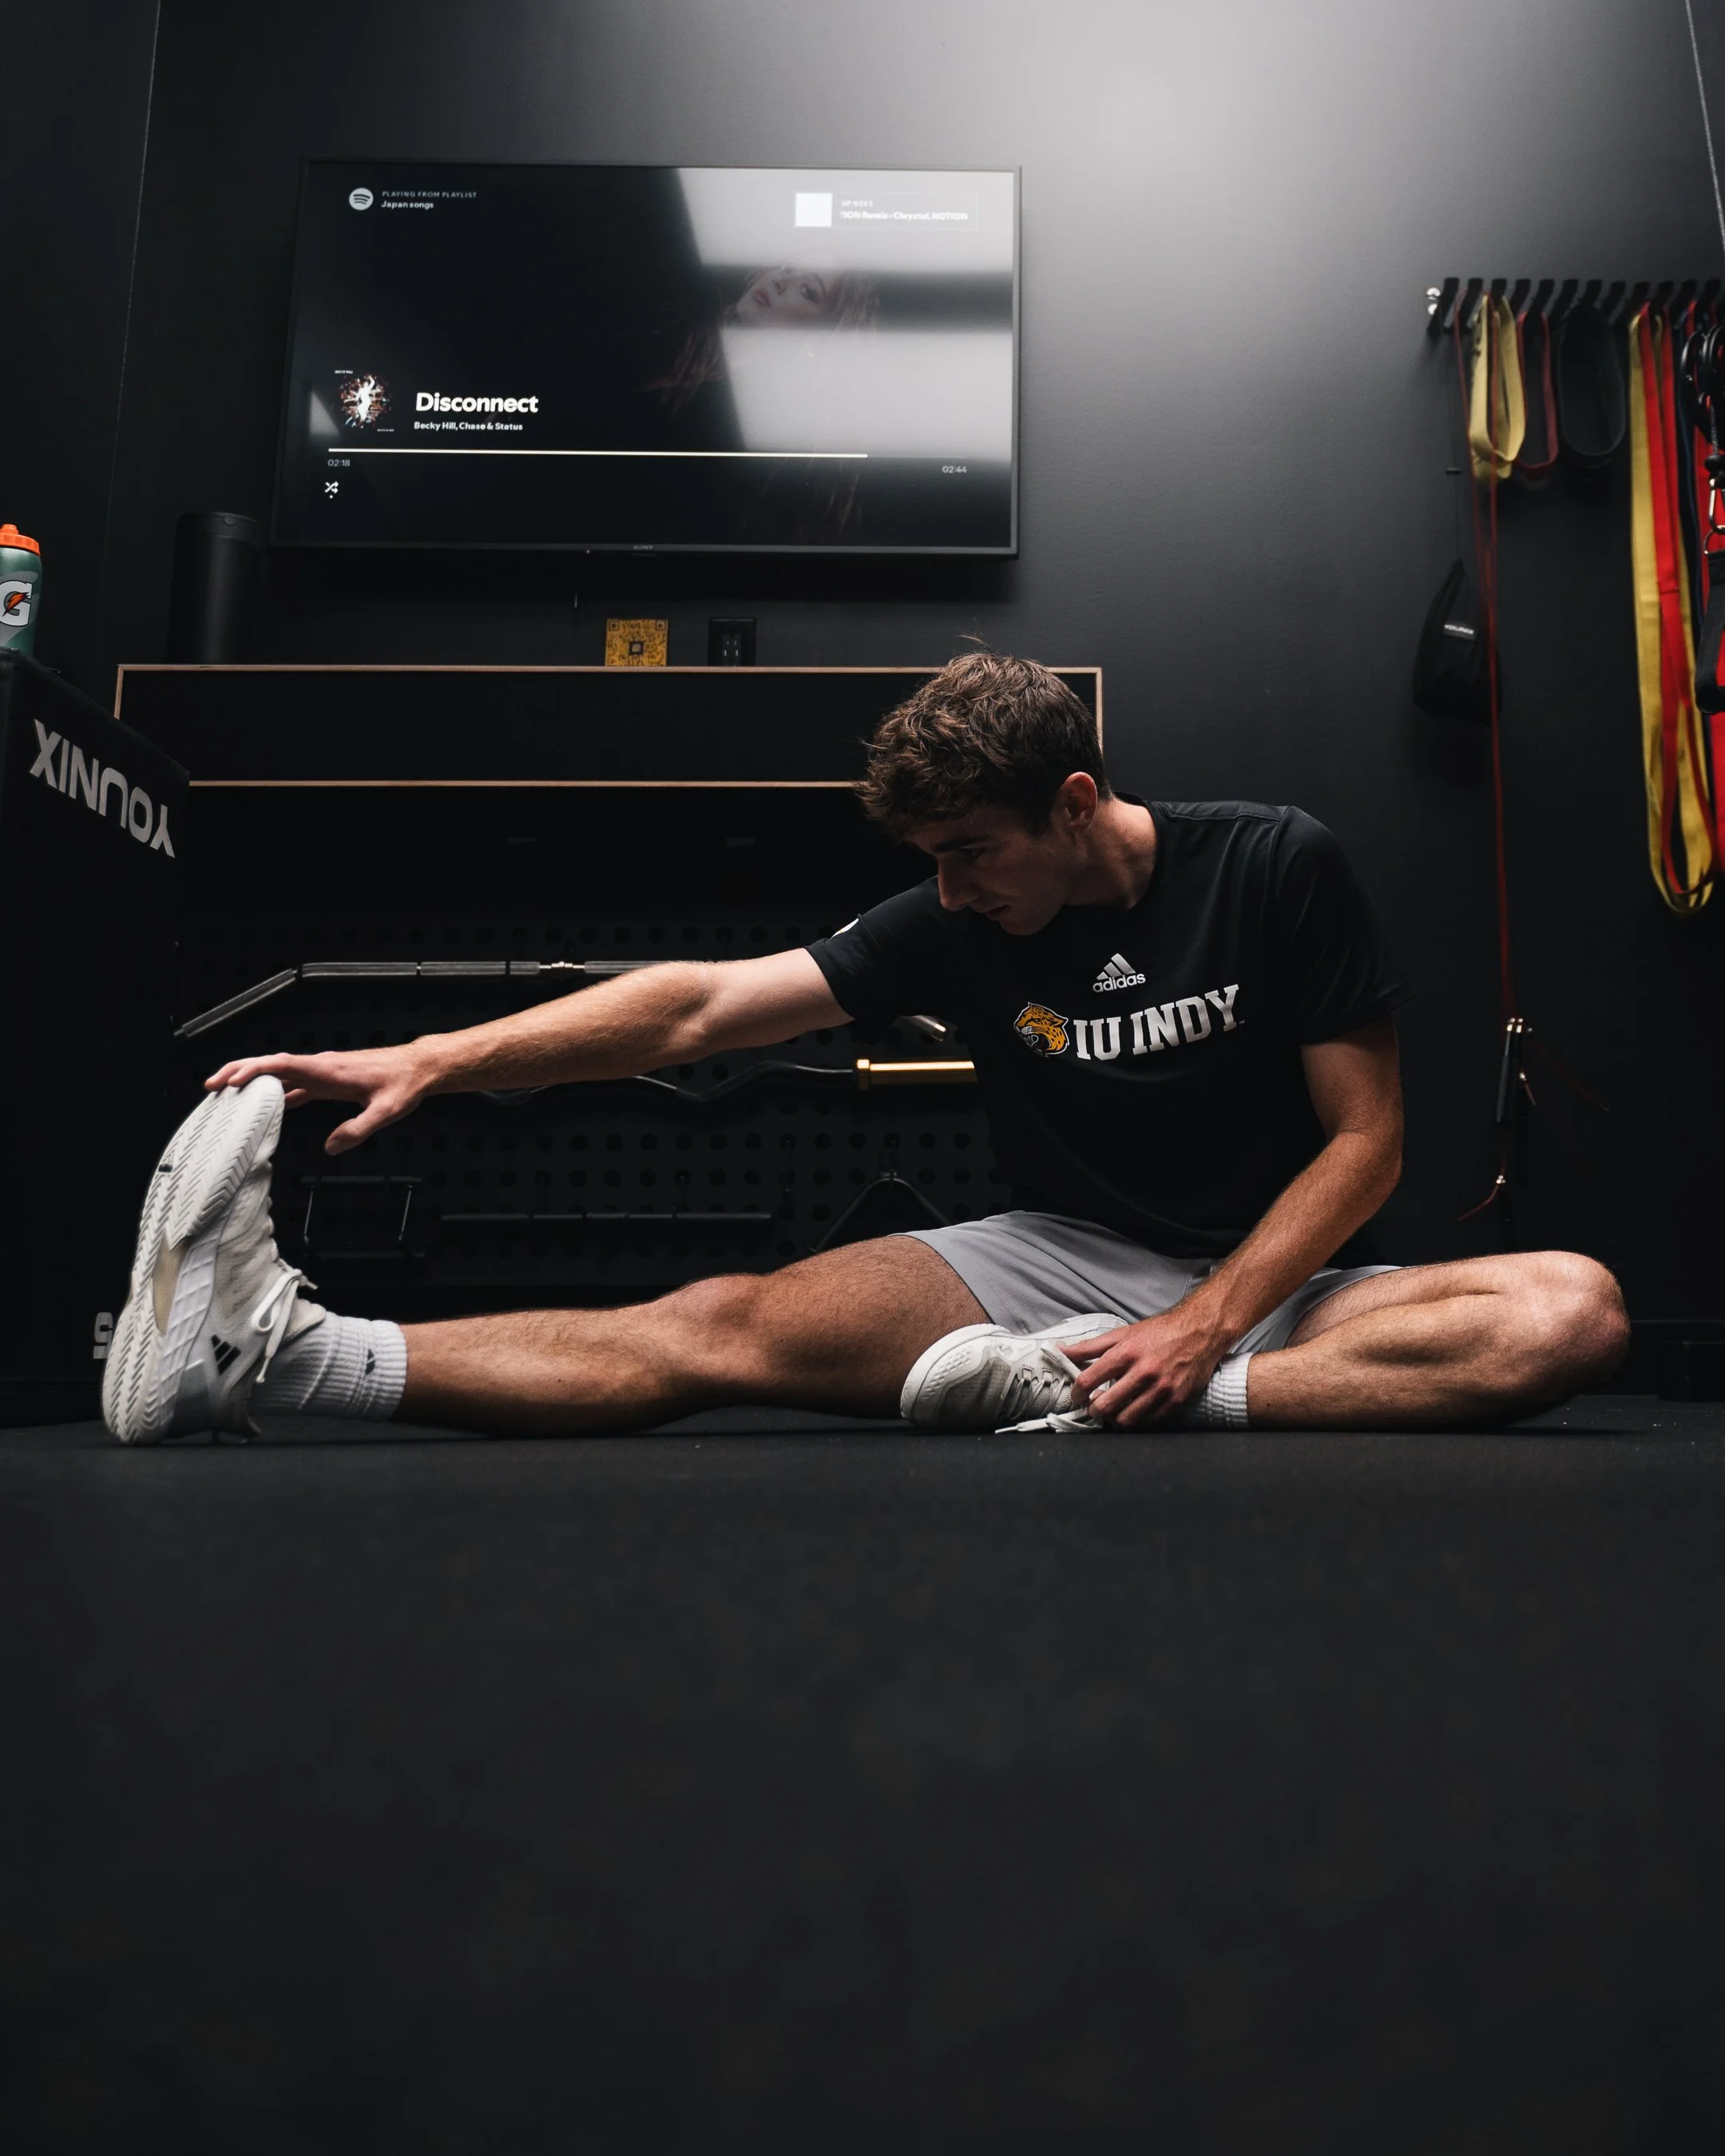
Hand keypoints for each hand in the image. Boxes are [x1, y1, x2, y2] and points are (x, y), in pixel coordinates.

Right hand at [205, 1043, 434, 1154]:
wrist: (418, 1068)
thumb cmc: (404, 1085)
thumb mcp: (386, 1111)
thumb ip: (359, 1129)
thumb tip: (331, 1148)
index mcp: (328, 1070)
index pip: (282, 1064)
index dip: (253, 1070)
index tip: (230, 1079)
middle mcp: (320, 1067)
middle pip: (271, 1064)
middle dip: (239, 1071)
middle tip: (212, 1086)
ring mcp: (322, 1072)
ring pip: (279, 1073)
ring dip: (253, 1081)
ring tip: (227, 1096)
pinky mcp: (328, 1080)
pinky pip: (294, 1083)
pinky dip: (275, 1091)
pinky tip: (266, 1106)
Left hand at [1068, 1304, 1232, 1429]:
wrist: (1200, 1332)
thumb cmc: (1158, 1332)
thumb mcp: (1122, 1333)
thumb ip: (1089, 1346)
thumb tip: (1060, 1350)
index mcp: (1125, 1353)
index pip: (1088, 1381)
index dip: (1076, 1393)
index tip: (1076, 1395)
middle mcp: (1143, 1372)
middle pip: (1105, 1405)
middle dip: (1094, 1410)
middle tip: (1094, 1406)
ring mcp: (1161, 1389)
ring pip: (1126, 1419)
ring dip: (1113, 1419)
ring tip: (1112, 1411)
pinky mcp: (1175, 1400)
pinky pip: (1149, 1422)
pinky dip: (1137, 1421)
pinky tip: (1133, 1411)